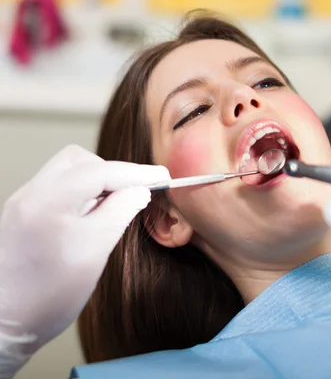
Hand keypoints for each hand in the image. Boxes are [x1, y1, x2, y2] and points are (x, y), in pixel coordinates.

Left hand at [0, 145, 168, 375]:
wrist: (4, 322)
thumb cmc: (48, 296)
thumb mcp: (95, 253)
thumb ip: (119, 213)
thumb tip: (139, 191)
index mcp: (47, 203)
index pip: (100, 171)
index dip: (136, 172)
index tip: (161, 177)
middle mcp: (30, 195)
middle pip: (80, 161)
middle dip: (112, 172)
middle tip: (136, 192)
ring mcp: (23, 202)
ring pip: (68, 171)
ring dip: (96, 181)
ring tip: (114, 206)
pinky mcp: (22, 213)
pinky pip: (57, 187)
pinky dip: (81, 193)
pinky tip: (92, 215)